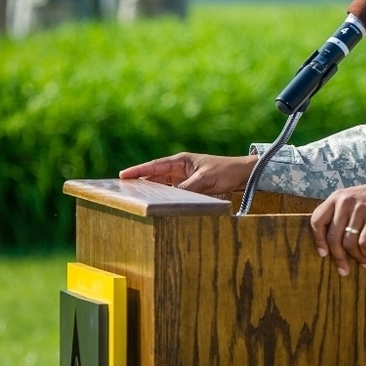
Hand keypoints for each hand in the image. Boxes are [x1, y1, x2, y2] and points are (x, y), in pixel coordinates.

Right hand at [118, 152, 255, 194]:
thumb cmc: (225, 171)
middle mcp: (180, 168)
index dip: (138, 170)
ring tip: (134, 198)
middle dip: (140, 182)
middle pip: (155, 176)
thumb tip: (171, 198)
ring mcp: (184, 178)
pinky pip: (173, 192)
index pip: (155, 166)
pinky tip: (156, 204)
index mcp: (181, 161)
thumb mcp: (205, 180)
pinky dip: (164, 197)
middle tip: (122, 190)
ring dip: (151, 190)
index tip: (122, 175)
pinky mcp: (191, 187)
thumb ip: (187, 188)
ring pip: (162, 185)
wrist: (243, 174)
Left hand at [310, 183, 365, 276]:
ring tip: (362, 263)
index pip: (317, 220)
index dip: (318, 240)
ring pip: (349, 242)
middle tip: (343, 269)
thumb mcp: (349, 200)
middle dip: (338, 257)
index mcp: (336, 197)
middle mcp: (345, 202)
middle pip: (333, 236)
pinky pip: (365, 242)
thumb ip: (337, 214)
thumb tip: (327, 244)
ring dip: (355, 257)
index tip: (323, 254)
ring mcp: (360, 208)